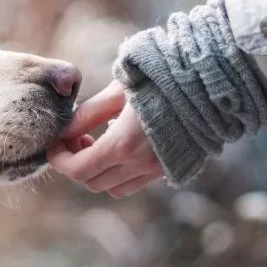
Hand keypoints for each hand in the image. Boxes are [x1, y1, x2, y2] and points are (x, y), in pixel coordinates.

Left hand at [48, 80, 164, 197]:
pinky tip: (121, 146)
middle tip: (76, 138)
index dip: (59, 160)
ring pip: (113, 188)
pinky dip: (119, 173)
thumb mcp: (118, 90)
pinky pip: (134, 183)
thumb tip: (64, 131)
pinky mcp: (170, 169)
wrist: (211, 82)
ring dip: (98, 172)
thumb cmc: (161, 78)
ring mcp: (157, 170)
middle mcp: (140, 164)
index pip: (77, 170)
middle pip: (91, 182)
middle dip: (76, 164)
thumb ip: (88, 114)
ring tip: (97, 143)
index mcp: (123, 144)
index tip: (55, 144)